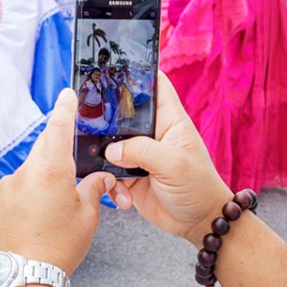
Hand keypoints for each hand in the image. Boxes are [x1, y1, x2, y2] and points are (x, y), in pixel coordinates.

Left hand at [0, 89, 115, 274]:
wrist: (25, 276)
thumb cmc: (59, 248)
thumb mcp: (87, 216)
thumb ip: (94, 188)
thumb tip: (101, 178)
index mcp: (52, 170)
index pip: (59, 127)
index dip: (65, 108)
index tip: (67, 94)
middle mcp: (25, 172)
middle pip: (43, 147)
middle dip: (56, 147)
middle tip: (69, 157)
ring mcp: (5, 185)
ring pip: (29, 170)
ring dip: (41, 178)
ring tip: (52, 206)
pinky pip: (14, 187)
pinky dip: (25, 194)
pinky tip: (33, 216)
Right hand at [103, 73, 232, 243]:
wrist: (199, 222)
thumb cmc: (198, 187)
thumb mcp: (173, 165)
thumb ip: (142, 151)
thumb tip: (111, 149)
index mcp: (169, 120)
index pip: (155, 85)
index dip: (137, 72)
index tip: (113, 64)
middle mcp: (151, 133)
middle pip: (123, 113)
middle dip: (105, 117)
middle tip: (88, 121)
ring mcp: (139, 154)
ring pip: (109, 143)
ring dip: (103, 156)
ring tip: (107, 170)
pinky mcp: (129, 175)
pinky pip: (108, 172)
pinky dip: (110, 183)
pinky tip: (123, 197)